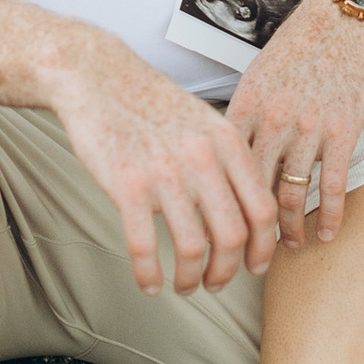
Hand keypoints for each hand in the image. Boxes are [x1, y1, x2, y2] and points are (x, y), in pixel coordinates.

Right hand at [47, 30, 279, 295]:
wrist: (100, 77)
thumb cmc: (151, 103)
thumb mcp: (205, 123)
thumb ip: (228, 163)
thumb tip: (246, 213)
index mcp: (227, 143)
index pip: (262, 209)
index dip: (263, 247)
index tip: (255, 266)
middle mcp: (202, 159)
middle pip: (233, 236)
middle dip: (228, 272)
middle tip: (217, 283)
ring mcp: (164, 173)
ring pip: (193, 249)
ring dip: (190, 279)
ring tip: (184, 285)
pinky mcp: (126, 186)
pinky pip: (145, 248)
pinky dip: (149, 275)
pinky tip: (149, 282)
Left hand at [224, 0, 363, 244]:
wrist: (341, 19)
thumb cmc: (295, 47)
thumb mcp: (255, 77)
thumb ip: (241, 117)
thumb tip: (219, 158)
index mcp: (246, 105)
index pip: (221, 166)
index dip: (213, 203)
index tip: (209, 228)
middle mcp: (273, 119)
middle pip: (251, 188)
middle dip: (245, 228)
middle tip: (241, 254)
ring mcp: (309, 127)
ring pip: (291, 193)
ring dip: (287, 228)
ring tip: (283, 246)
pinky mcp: (343, 131)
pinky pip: (333, 184)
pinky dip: (331, 215)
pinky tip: (327, 234)